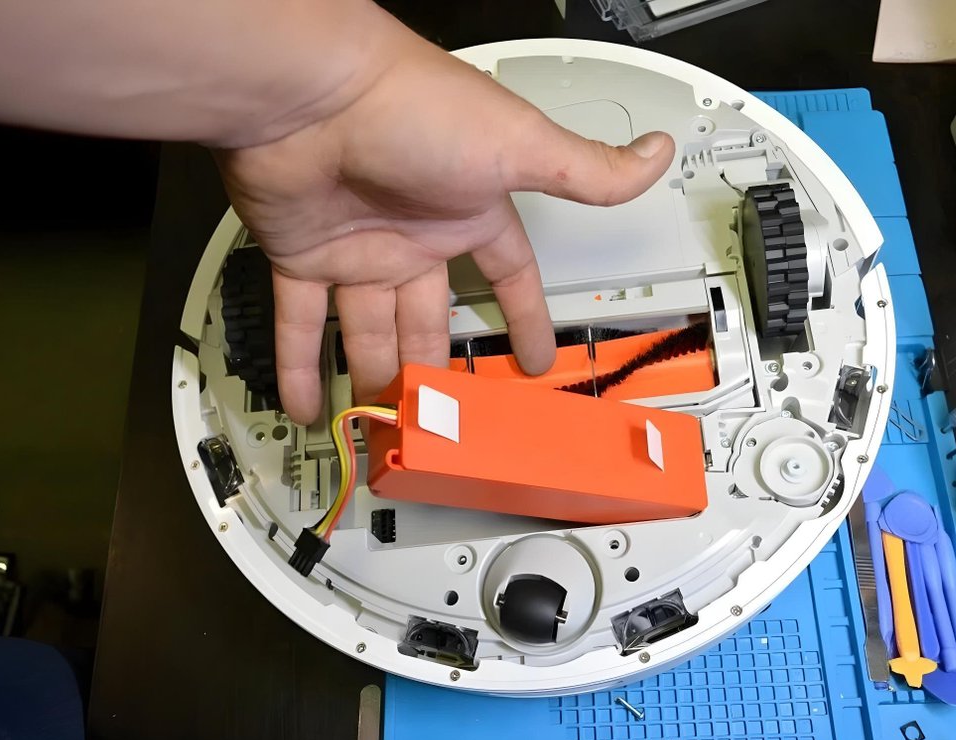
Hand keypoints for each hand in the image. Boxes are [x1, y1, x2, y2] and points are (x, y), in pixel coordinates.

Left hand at [213, 21, 673, 422]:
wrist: (312, 94)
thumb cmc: (413, 108)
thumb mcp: (520, 146)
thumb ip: (588, 170)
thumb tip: (655, 156)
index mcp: (469, 213)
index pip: (507, 276)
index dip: (521, 318)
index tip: (531, 360)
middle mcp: (414, 235)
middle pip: (430, 319)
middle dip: (437, 367)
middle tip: (444, 417)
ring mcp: (356, 248)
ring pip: (370, 330)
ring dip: (377, 376)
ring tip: (385, 428)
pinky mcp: (300, 255)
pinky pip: (301, 324)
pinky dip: (300, 368)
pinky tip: (308, 409)